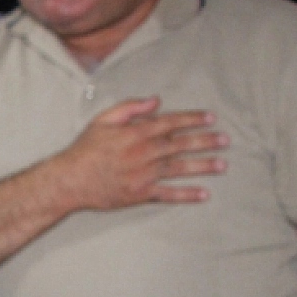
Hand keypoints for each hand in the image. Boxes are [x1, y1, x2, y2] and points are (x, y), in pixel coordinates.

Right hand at [55, 98, 226, 209]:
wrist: (71, 180)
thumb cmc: (85, 149)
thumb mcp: (103, 119)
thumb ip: (130, 108)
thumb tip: (156, 101)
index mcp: (137, 133)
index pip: (171, 122)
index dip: (193, 119)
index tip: (211, 118)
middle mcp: (145, 153)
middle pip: (181, 145)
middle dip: (206, 141)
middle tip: (226, 140)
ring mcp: (144, 174)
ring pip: (180, 168)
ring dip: (203, 166)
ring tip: (222, 164)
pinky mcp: (141, 193)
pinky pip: (168, 194)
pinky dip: (187, 195)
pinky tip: (204, 194)